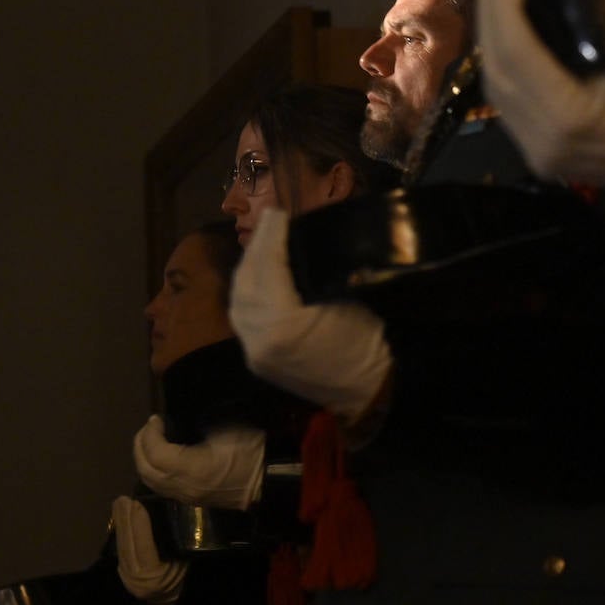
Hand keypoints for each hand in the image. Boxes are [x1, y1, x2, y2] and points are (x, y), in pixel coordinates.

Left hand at [112, 496, 186, 604]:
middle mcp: (137, 579)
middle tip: (124, 498)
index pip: (144, 547)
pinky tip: (120, 518)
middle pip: (128, 545)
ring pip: (121, 547)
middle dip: (125, 520)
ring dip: (120, 523)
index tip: (138, 503)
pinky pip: (120, 550)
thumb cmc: (189, 578)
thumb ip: (180, 541)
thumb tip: (176, 511)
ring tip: (120, 503)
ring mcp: (127, 578)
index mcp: (155, 576)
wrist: (176, 599)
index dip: (139, 524)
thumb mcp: (189, 559)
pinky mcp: (123, 573)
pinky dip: (121, 532)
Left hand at [133, 415, 265, 509]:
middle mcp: (181, 486)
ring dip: (143, 459)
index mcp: (191, 468)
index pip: (156, 452)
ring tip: (150, 440)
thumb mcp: (226, 430)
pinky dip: (152, 470)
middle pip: (146, 469)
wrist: (268, 482)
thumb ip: (197, 425)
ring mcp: (184, 496)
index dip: (151, 433)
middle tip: (149, 427)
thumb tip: (179, 422)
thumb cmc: (251, 452)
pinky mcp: (189, 499)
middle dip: (141, 445)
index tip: (157, 418)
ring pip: (149, 481)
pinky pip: (159, 486)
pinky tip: (159, 458)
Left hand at [229, 208, 392, 424]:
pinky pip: (242, 315)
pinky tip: (259, 273)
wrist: (366, 393)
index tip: (278, 212)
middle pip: (247, 281)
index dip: (271, 237)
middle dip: (256, 247)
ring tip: (264, 241)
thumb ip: (316, 271)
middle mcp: (257, 337)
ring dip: (249, 266)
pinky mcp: (255, 357)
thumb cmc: (366, 344)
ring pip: (238, 298)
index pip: (268, 268)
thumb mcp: (347, 299)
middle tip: (270, 220)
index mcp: (283, 324)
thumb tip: (300, 240)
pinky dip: (247, 289)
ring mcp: (253, 350)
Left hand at [476, 0, 604, 206]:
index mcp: (572, 117)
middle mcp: (547, 142)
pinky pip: (507, 106)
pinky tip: (502, 40)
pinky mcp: (535, 156)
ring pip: (495, 92)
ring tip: (495, 2)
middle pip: (500, 74)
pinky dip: (501, 68)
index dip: (503, 13)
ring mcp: (538, 155)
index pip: (519, 58)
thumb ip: (595, 23)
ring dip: (490, 43)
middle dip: (490, 22)